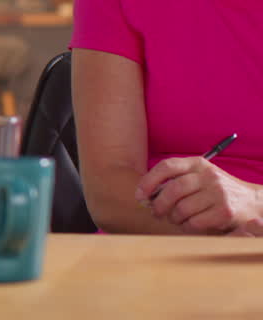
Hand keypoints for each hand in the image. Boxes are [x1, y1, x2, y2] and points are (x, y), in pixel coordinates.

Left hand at [136, 157, 262, 233]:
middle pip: (172, 189)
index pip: (166, 166)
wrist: (253, 203)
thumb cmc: (218, 191)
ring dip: (173, 217)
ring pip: (182, 208)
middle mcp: (209, 176)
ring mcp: (218, 193)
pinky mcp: (225, 211)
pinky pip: (195, 222)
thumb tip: (145, 193)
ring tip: (174, 219)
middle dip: (158, 204)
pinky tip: (188, 225)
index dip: (148, 181)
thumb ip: (176, 180)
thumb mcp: (200, 177)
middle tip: (155, 212)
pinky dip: (186, 226)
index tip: (140, 194)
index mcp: (198, 164)